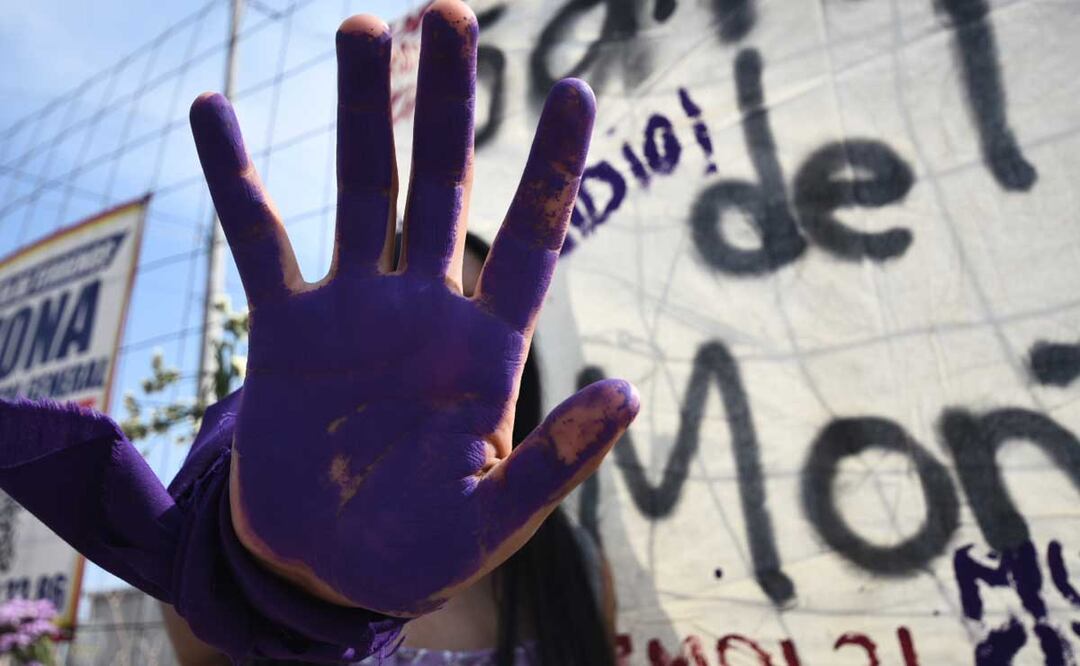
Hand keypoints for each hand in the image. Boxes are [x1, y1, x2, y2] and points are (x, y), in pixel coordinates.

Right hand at [189, 0, 638, 616]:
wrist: (329, 569)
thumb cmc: (423, 549)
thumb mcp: (495, 515)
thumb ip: (556, 458)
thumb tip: (629, 395)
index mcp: (487, 349)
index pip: (530, 242)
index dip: (554, 168)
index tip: (577, 88)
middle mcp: (426, 311)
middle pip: (444, 187)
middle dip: (449, 105)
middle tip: (447, 13)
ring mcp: (355, 312)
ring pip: (361, 191)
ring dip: (361, 113)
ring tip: (360, 28)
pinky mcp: (286, 330)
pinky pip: (258, 241)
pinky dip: (236, 180)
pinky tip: (213, 111)